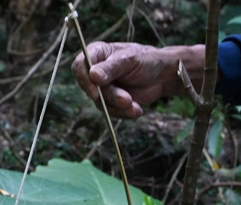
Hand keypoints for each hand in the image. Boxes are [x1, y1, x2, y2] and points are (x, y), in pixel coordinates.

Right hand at [72, 42, 202, 118]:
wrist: (161, 76)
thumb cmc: (145, 60)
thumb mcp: (129, 60)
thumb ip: (111, 68)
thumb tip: (93, 75)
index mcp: (96, 54)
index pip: (79, 66)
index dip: (85, 80)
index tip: (96, 91)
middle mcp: (95, 72)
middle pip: (90, 88)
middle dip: (109, 96)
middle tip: (127, 100)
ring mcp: (102, 89)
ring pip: (101, 103)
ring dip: (119, 106)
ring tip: (135, 105)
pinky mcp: (110, 102)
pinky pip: (111, 112)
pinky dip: (124, 113)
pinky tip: (137, 109)